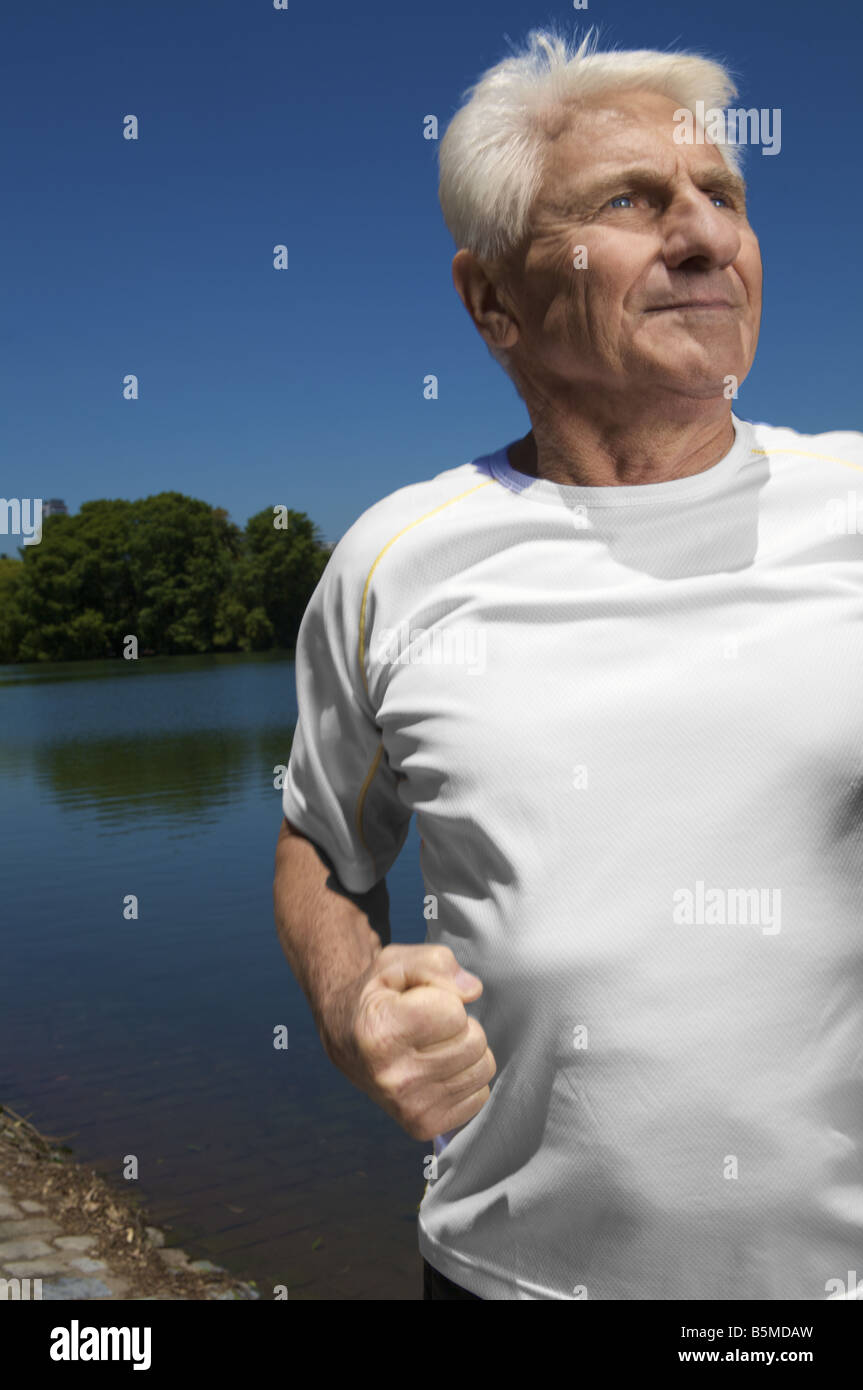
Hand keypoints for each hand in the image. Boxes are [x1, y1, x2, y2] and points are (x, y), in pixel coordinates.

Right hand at [320, 943, 496, 1140]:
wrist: (347, 1039)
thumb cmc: (378, 996)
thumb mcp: (396, 962)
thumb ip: (436, 962)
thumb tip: (472, 991)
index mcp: (380, 1034)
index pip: (454, 1012)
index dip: (444, 997)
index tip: (420, 1001)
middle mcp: (393, 1078)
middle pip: (474, 1041)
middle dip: (460, 1024)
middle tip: (430, 1024)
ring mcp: (409, 1107)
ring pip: (483, 1068)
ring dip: (466, 1050)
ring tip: (434, 1045)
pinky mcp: (424, 1126)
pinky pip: (480, 1095)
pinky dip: (465, 1077)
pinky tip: (437, 1068)